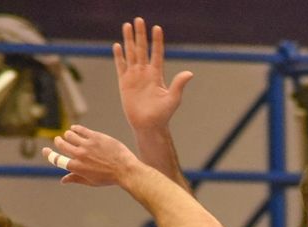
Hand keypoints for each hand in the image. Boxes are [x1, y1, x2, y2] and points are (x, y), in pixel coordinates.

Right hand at [44, 125, 137, 187]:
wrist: (125, 170)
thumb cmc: (109, 178)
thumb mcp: (91, 181)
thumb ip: (75, 178)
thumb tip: (63, 180)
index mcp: (76, 167)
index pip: (56, 159)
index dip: (48, 154)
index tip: (45, 150)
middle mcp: (79, 155)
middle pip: (61, 144)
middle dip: (59, 142)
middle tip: (60, 140)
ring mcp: (86, 145)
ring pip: (69, 134)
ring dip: (68, 135)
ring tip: (71, 136)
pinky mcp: (95, 136)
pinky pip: (80, 129)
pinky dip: (75, 128)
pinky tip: (75, 129)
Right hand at [114, 17, 193, 131]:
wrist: (148, 125)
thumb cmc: (163, 115)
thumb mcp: (173, 99)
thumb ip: (179, 85)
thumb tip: (190, 73)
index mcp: (157, 75)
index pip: (157, 53)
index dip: (156, 41)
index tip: (157, 28)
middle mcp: (145, 72)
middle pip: (142, 49)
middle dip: (140, 34)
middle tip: (139, 19)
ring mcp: (134, 76)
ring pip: (131, 54)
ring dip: (128, 40)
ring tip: (127, 25)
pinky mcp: (124, 83)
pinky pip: (121, 66)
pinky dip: (119, 56)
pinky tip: (117, 46)